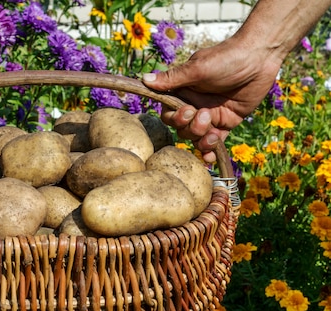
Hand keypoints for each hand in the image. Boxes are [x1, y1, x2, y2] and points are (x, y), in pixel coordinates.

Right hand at [143, 37, 282, 162]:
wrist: (260, 57)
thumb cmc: (226, 57)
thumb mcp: (197, 68)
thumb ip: (172, 78)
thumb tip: (144, 79)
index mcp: (183, 92)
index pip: (168, 113)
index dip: (174, 118)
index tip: (187, 111)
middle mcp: (193, 105)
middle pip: (181, 129)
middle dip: (191, 128)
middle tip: (204, 115)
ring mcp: (210, 115)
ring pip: (196, 137)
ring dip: (201, 140)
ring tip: (213, 132)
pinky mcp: (226, 122)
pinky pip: (214, 142)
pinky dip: (210, 151)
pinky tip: (210, 158)